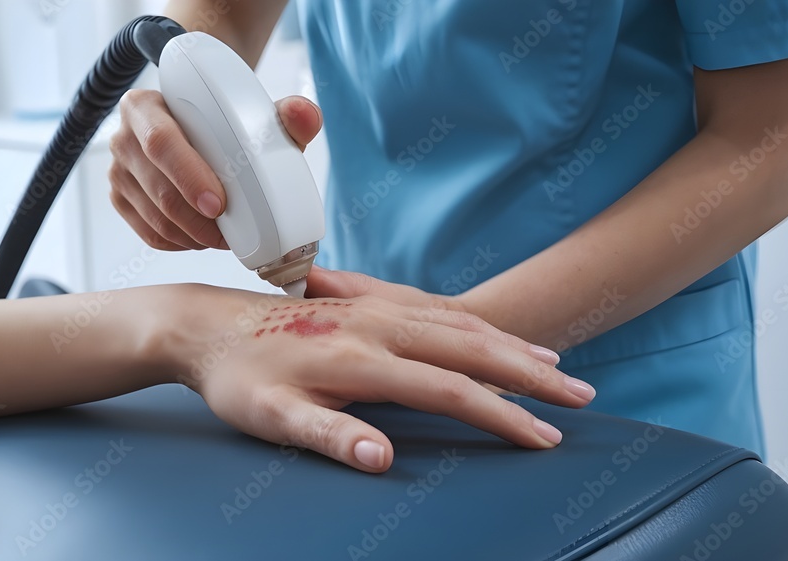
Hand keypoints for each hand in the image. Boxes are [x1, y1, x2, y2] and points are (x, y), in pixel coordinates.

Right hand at [108, 89, 322, 249]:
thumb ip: (288, 112)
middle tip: (229, 233)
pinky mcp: (122, 200)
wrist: (202, 125)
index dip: (188, 176)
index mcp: (146, 106)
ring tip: (223, 237)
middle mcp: (124, 137)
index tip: (219, 203)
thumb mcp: (257, 112)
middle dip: (195, 219)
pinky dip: (180, 243)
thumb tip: (305, 116)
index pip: (160, 142)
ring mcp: (118, 172)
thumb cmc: (226, 121)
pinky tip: (203, 239)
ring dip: (191, 235)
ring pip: (153, 216)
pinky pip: (150, 233)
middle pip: (156, 187)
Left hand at [163, 284, 596, 473]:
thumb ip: (328, 434)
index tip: (543, 438)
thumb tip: (382, 459)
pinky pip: (440, 309)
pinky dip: (479, 324)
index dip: (502, 417)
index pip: (450, 390)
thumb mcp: (269, 416)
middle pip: (473, 349)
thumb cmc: (237, 377)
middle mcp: (378, 327)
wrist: (206, 324)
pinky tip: (495, 335)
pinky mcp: (369, 303)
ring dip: (514, 346)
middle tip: (581, 397)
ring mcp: (376, 310)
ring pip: (463, 324)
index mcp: (361, 359)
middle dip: (532, 376)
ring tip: (558, 366)